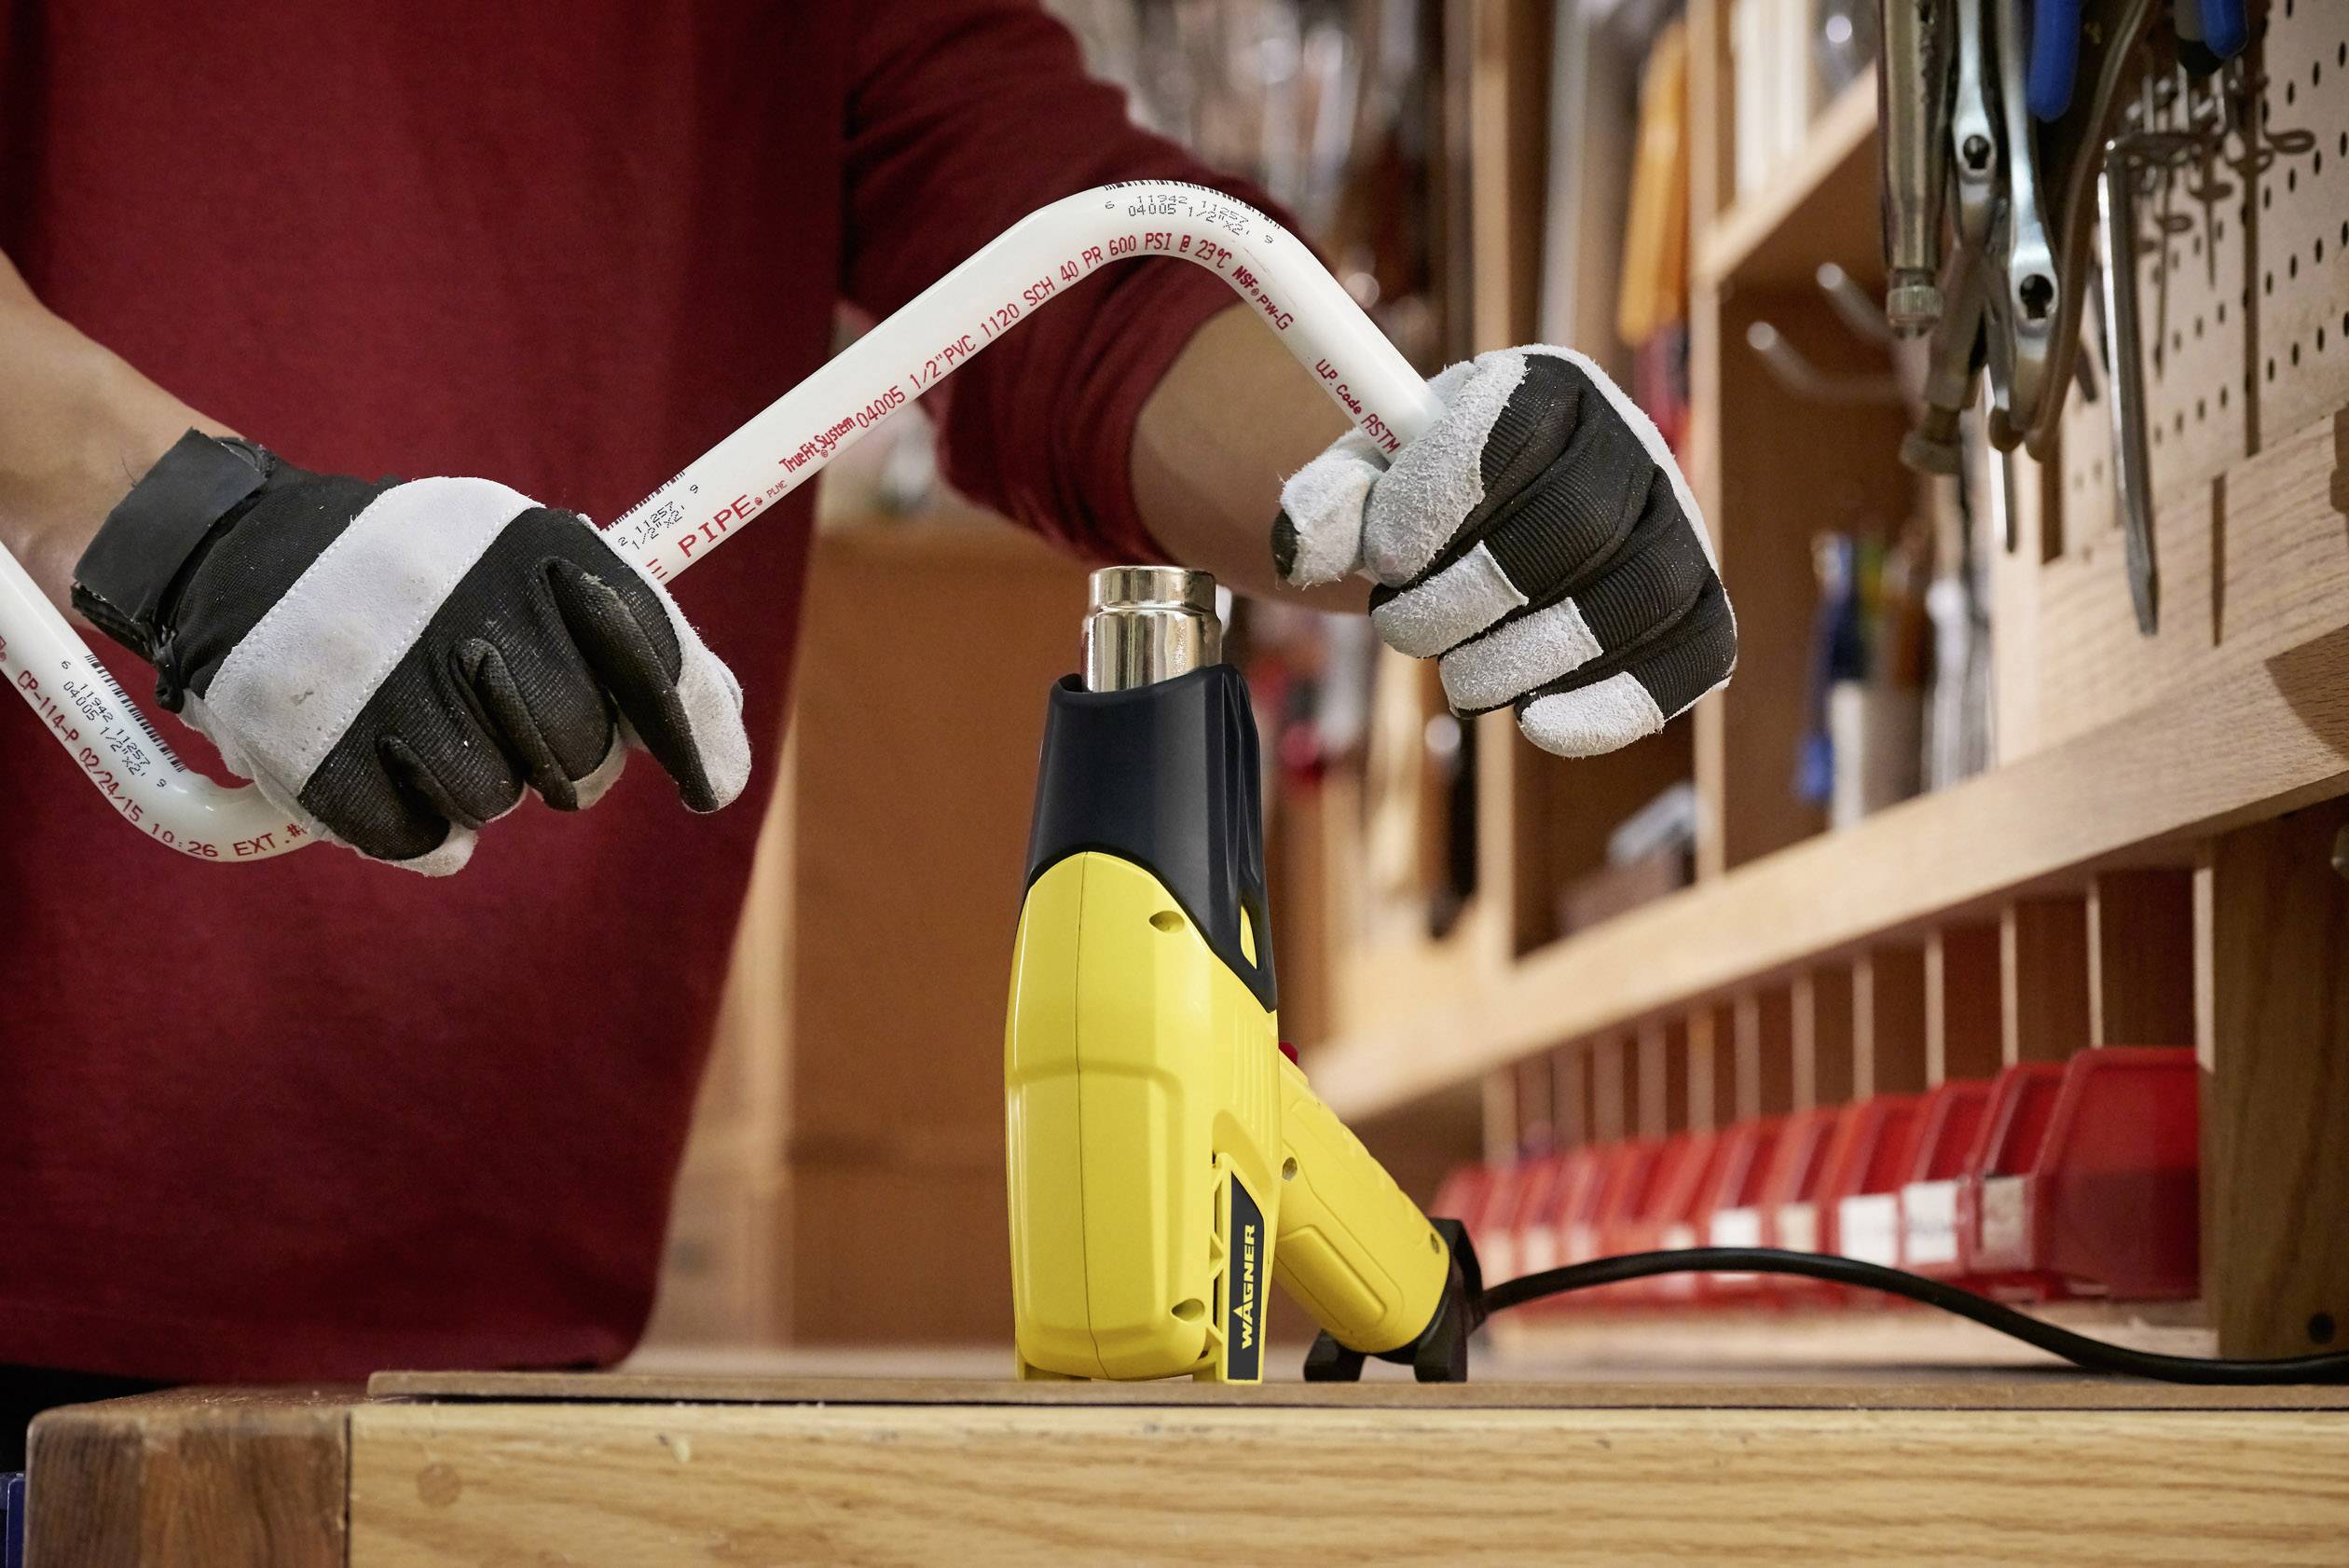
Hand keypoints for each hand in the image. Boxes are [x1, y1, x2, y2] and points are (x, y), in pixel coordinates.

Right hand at [72, 433, 750, 872]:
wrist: (236, 558)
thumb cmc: (417, 572)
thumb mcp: (528, 560)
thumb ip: (627, 631)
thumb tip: (725, 717)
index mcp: (533, 549)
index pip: (654, 658)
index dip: (696, 735)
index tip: (712, 785)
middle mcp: (464, 608)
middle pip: (584, 751)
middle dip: (565, 756)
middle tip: (507, 718)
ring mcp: (386, 685)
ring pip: (501, 799)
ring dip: (480, 783)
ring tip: (426, 720)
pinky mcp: (320, 757)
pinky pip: (428, 842)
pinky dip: (423, 827)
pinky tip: (393, 770)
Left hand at [1273, 347, 1734, 756]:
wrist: (1483, 528)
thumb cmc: (1421, 494)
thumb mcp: (1363, 480)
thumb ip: (1326, 502)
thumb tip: (1303, 549)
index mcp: (1545, 387)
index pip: (1515, 425)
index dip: (1445, 497)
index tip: (1385, 559)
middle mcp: (1629, 445)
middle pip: (1578, 522)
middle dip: (1472, 597)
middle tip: (1399, 629)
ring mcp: (1676, 526)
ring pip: (1640, 594)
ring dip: (1531, 655)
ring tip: (1458, 680)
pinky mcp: (1696, 605)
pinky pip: (1695, 656)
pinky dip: (1618, 701)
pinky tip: (1539, 723)